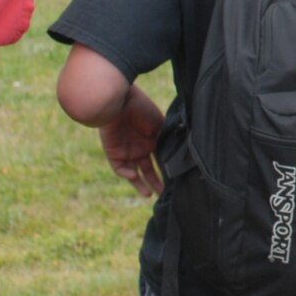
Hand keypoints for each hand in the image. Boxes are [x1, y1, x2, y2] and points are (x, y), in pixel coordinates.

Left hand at [100, 83, 165, 197]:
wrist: (120, 101)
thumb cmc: (142, 109)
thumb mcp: (160, 125)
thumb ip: (167, 141)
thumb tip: (181, 156)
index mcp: (153, 141)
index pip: (161, 161)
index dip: (167, 171)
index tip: (175, 181)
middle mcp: (140, 149)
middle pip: (148, 170)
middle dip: (155, 182)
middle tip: (163, 193)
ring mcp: (127, 152)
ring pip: (134, 174)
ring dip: (140, 184)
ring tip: (149, 194)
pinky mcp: (113, 153)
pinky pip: (121, 169)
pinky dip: (127, 174)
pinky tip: (134, 175)